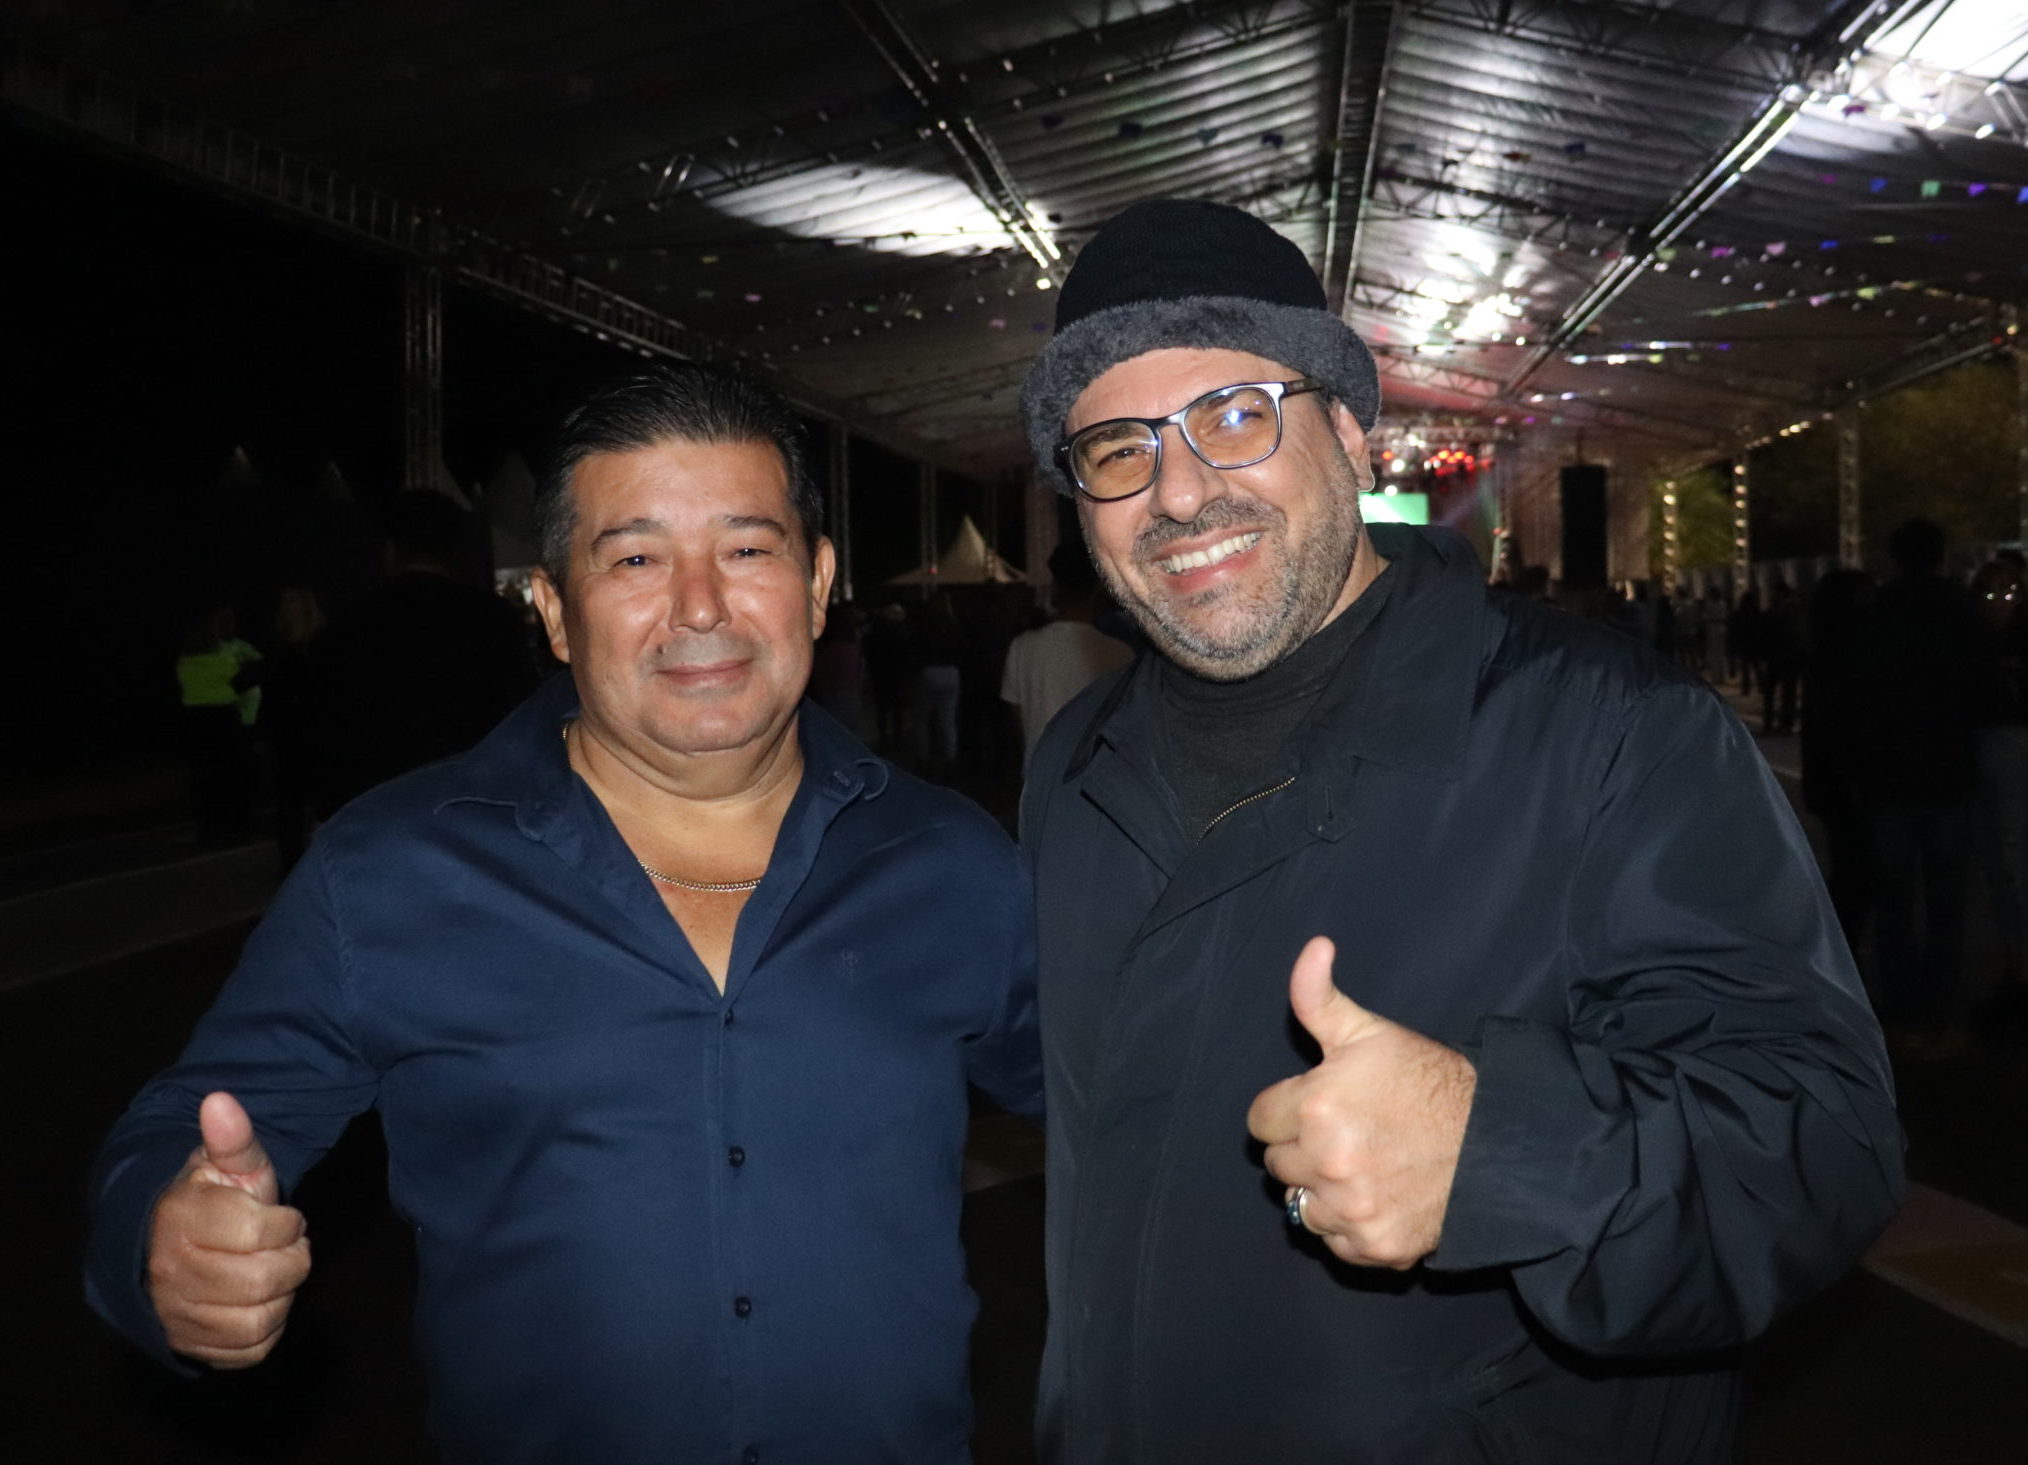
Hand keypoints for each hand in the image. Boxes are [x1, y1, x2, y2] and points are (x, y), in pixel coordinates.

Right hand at [146, 1092, 310, 1367]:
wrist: (162, 1247)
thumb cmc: (210, 1200)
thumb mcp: (226, 1165)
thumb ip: (232, 1138)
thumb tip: (220, 1099)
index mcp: (183, 1220)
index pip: (260, 1232)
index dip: (286, 1223)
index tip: (282, 1217)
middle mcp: (172, 1272)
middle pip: (263, 1281)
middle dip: (291, 1260)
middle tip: (286, 1246)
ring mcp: (177, 1314)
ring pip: (258, 1321)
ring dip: (282, 1296)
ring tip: (272, 1270)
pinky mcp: (189, 1346)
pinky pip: (250, 1351)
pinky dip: (268, 1329)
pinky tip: (260, 1302)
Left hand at [1246, 937, 1476, 1269]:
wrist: (1496, 1143)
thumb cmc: (1429, 1082)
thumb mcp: (1370, 1032)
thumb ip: (1319, 997)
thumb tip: (1312, 947)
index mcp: (1316, 1107)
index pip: (1259, 1121)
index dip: (1288, 1108)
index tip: (1319, 1104)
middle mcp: (1328, 1162)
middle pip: (1277, 1164)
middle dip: (1301, 1146)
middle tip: (1347, 1131)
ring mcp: (1352, 1209)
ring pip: (1300, 1205)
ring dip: (1321, 1189)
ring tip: (1364, 1163)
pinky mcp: (1375, 1246)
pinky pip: (1333, 1241)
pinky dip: (1349, 1224)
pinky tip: (1379, 1195)